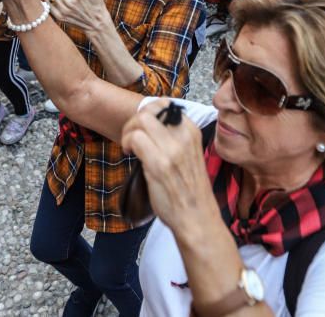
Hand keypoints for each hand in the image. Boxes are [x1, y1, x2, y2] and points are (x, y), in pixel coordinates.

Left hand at [120, 100, 213, 230]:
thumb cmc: (189, 190)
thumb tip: (148, 127)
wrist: (197, 218)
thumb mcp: (188, 155)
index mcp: (192, 131)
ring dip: (128, 131)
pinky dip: (127, 143)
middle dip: (135, 120)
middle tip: (130, 137)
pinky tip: (129, 154)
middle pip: (151, 109)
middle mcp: (184, 136)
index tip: (143, 127)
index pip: (165, 105)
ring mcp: (173, 149)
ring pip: (141, 120)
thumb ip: (173, 139)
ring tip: (128, 147)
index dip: (148, 113)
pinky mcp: (160, 164)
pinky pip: (136, 139)